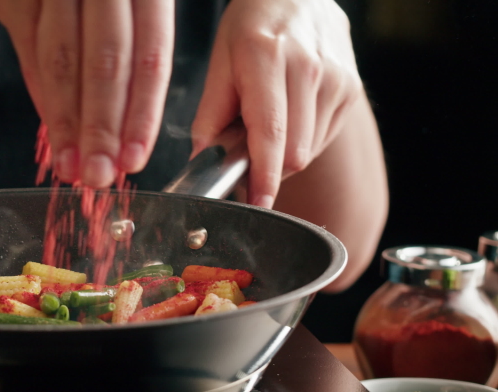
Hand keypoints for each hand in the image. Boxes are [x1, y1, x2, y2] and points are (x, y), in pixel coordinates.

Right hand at [0, 0, 173, 187]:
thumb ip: (125, 46)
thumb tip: (119, 120)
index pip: (150, 54)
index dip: (143, 112)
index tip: (135, 157)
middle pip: (108, 62)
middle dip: (103, 126)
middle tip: (99, 175)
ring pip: (63, 60)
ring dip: (67, 120)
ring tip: (73, 166)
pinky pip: (31, 46)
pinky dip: (40, 93)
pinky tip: (52, 129)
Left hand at [191, 0, 361, 207]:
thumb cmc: (252, 26)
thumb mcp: (220, 60)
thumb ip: (211, 114)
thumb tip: (202, 160)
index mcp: (266, 57)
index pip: (270, 131)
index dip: (264, 175)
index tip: (259, 202)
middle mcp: (308, 67)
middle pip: (293, 151)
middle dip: (266, 166)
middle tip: (245, 149)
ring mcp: (336, 78)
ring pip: (308, 151)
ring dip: (283, 153)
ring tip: (269, 119)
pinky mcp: (352, 88)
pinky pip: (322, 138)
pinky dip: (301, 140)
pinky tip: (291, 112)